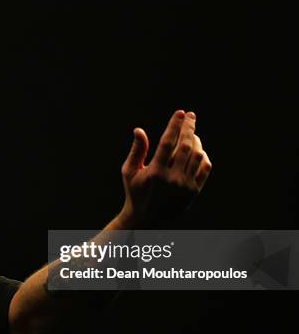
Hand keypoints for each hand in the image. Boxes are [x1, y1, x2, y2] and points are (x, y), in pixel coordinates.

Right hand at [118, 110, 211, 227]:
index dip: (174, 125)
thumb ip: (137, 150)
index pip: (167, 142)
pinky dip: (203, 157)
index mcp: (155, 172)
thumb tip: (139, 130)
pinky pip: (204, 169)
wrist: (146, 219)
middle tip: (190, 116)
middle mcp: (172, 179)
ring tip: (192, 133)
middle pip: (185, 146)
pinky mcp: (194, 192)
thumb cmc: (135, 192)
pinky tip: (198, 150)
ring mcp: (185, 186)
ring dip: (196, 141)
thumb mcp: (129, 172)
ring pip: (197, 156)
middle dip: (188, 128)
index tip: (180, 113)